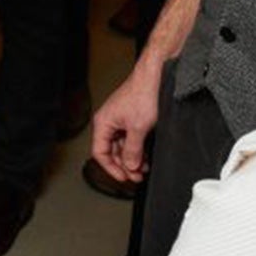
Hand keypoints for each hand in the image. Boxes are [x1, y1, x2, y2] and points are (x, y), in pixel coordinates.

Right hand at [91, 61, 162, 183]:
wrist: (156, 77)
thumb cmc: (143, 94)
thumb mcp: (138, 128)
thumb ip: (133, 150)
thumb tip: (130, 166)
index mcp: (103, 122)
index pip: (100, 152)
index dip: (111, 168)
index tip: (123, 178)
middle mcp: (109, 121)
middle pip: (111, 151)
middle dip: (124, 165)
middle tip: (136, 176)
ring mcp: (120, 120)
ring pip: (122, 146)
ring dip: (132, 159)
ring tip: (143, 168)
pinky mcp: (132, 118)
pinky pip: (130, 139)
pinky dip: (137, 150)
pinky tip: (145, 156)